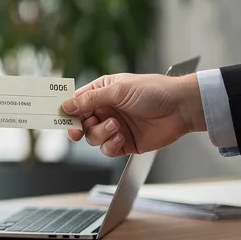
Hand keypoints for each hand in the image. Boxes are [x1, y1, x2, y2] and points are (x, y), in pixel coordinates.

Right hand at [60, 73, 205, 155]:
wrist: (181, 108)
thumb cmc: (154, 91)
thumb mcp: (118, 90)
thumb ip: (90, 100)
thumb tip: (66, 106)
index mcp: (103, 92)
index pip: (77, 101)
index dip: (66, 109)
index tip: (58, 116)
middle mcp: (107, 110)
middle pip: (81, 122)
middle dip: (79, 128)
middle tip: (77, 131)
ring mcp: (115, 127)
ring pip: (93, 137)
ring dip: (101, 134)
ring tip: (116, 127)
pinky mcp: (125, 143)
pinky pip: (107, 149)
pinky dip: (111, 145)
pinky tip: (121, 137)